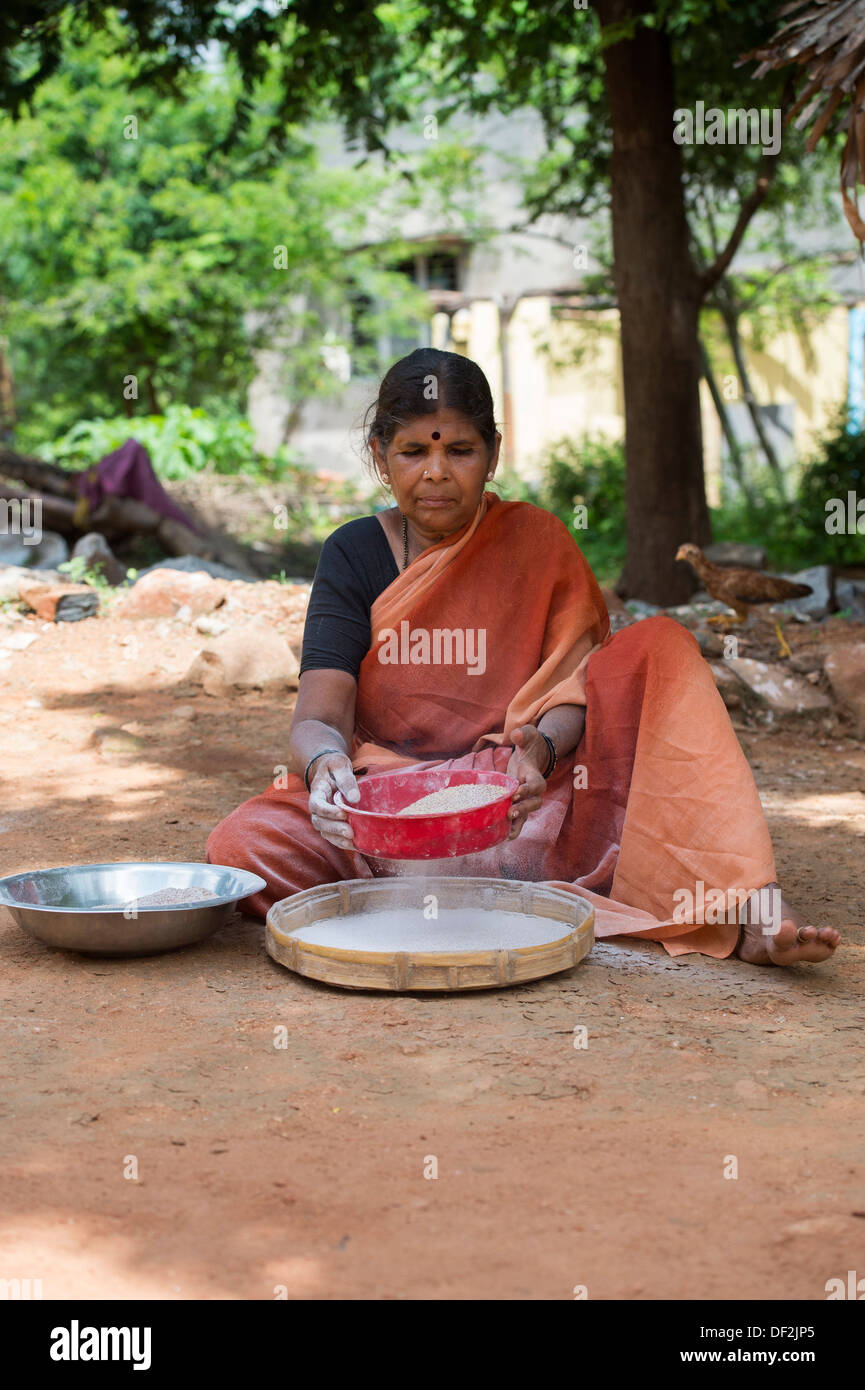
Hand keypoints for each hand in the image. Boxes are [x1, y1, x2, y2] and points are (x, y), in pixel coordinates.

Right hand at [307, 753, 359, 849]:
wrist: (331, 771)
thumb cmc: (335, 766)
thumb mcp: (339, 765)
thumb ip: (346, 780)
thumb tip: (355, 798)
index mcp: (317, 792)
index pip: (316, 805)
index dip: (327, 811)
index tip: (343, 813)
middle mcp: (317, 806)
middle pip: (319, 822)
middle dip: (334, 828)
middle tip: (349, 832)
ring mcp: (323, 816)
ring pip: (325, 831)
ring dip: (337, 838)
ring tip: (352, 842)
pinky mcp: (331, 822)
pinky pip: (333, 835)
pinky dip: (342, 842)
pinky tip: (355, 844)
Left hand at [505, 724, 547, 839]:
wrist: (533, 753)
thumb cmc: (530, 743)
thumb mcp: (528, 735)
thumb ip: (523, 735)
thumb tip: (516, 734)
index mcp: (535, 774)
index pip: (536, 785)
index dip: (528, 789)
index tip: (516, 792)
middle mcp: (533, 789)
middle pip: (534, 803)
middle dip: (523, 809)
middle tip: (510, 812)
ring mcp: (527, 798)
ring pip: (527, 814)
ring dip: (518, 823)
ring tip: (508, 834)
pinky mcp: (519, 803)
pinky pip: (519, 819)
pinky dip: (513, 828)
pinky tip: (503, 837)